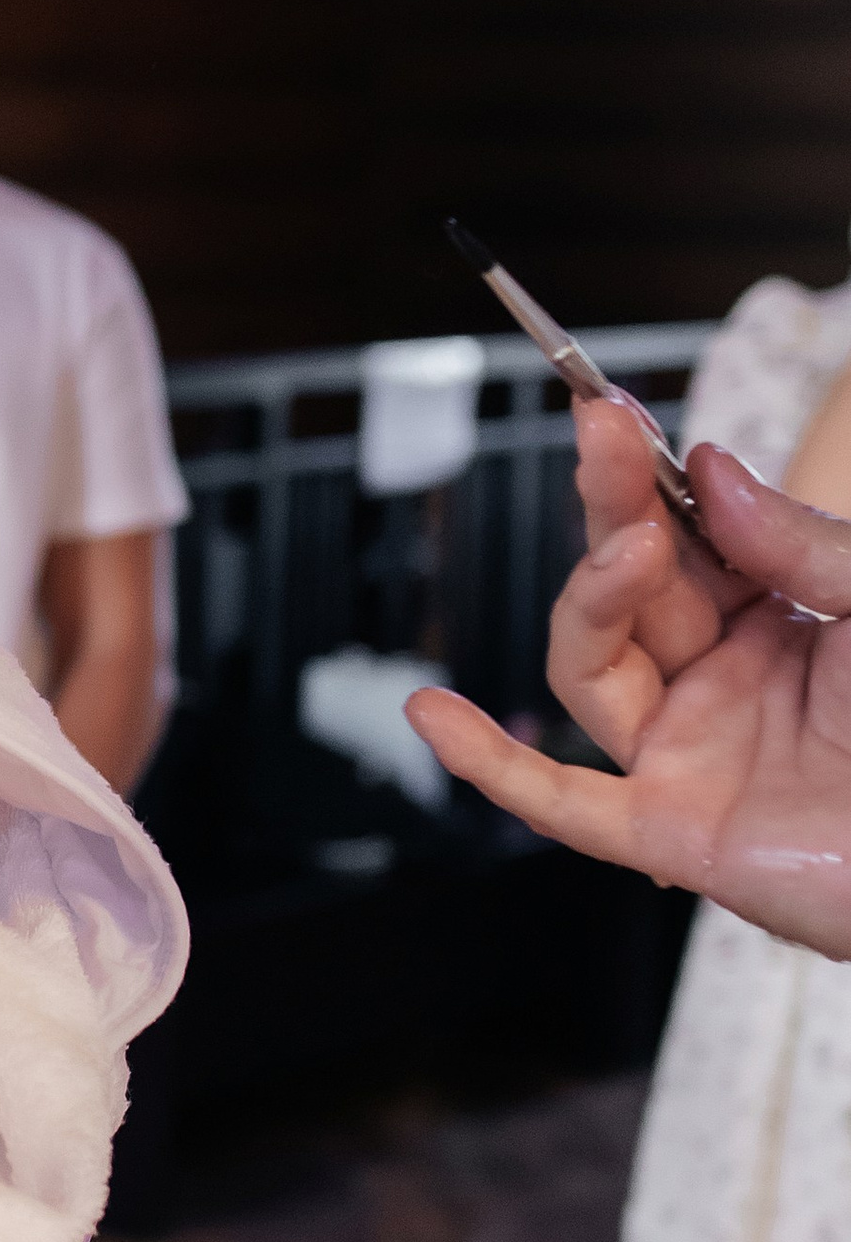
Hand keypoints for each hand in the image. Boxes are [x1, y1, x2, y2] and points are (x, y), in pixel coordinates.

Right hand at [407, 406, 850, 952]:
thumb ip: (804, 542)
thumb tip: (711, 472)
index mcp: (781, 623)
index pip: (684, 536)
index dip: (643, 475)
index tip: (613, 409)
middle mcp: (725, 685)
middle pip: (627, 586)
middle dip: (613, 506)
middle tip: (604, 435)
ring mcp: (696, 757)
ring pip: (592, 671)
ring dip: (589, 601)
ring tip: (626, 550)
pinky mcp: (680, 832)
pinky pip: (567, 803)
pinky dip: (493, 764)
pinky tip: (437, 715)